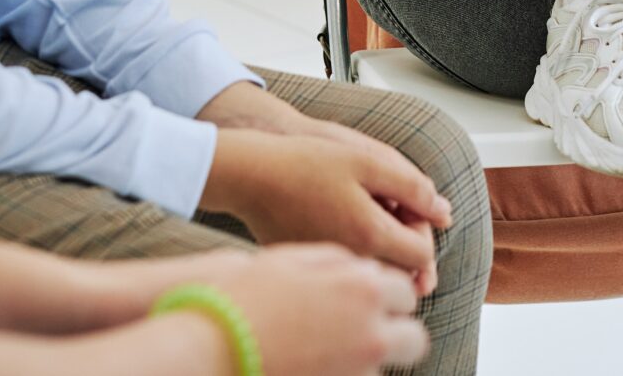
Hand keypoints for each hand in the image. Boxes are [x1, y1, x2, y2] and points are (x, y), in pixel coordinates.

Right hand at [201, 129, 447, 295]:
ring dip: (382, 247)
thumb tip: (444, 213)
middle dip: (405, 242)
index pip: (422, 256)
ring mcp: (330, 268)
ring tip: (367, 208)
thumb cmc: (303, 163)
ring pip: (375, 271)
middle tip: (389, 206)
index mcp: (370, 235)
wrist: (250, 175)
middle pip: (401, 272)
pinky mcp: (312, 267)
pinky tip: (342, 219)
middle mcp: (351, 261)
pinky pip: (348, 269)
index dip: (423, 229)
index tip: (407, 206)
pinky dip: (355, 250)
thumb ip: (413, 186)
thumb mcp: (368, 159)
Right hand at [222, 244, 428, 375]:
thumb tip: (364, 271)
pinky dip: (341, 375)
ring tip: (321, 350)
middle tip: (366, 332)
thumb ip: (340, 264)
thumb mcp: (295, 259)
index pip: (405, 293)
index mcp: (363, 288)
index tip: (371, 302)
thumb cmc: (244, 296)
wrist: (209, 344)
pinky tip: (310, 365)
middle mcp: (371, 332)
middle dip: (394, 335)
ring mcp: (358, 372)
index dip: (386, 298)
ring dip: (365, 359)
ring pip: (383, 368)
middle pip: (414, 340)